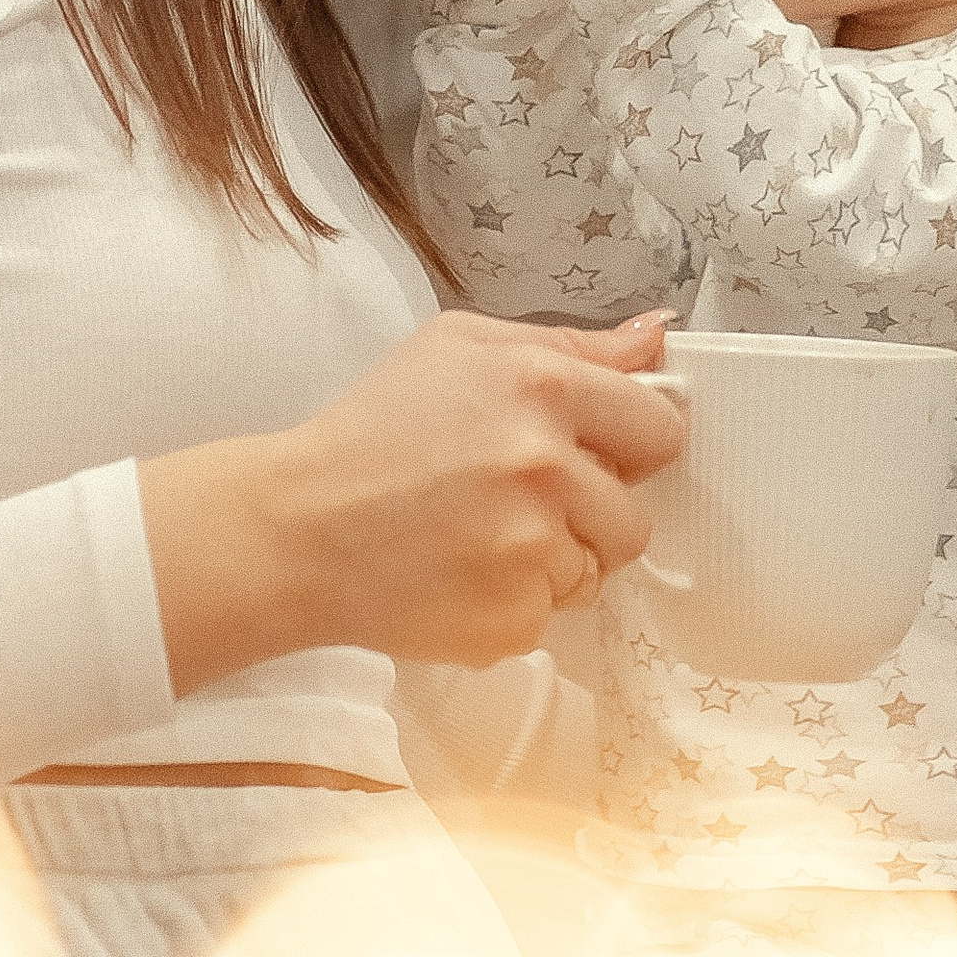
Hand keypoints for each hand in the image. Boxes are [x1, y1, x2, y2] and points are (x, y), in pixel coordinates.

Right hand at [142, 310, 685, 691]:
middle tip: (520, 501)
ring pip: (595, 570)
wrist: (296, 531)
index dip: (628, 444)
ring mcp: (533, 550)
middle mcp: (546, 468)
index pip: (660, 427)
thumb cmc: (372, 432)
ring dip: (554, 560)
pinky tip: (460, 576)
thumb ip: (571, 343)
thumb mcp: (458, 349)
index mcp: (541, 388)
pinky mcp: (513, 619)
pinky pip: (550, 615)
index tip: (594, 452)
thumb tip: (657, 337)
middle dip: (593, 512)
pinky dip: (514, 604)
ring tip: (479, 538)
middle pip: (638, 514)